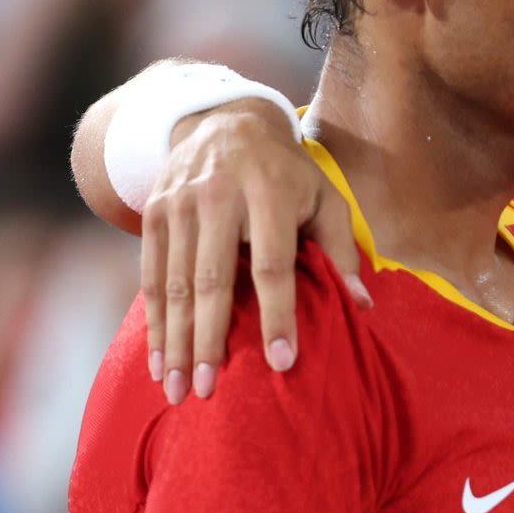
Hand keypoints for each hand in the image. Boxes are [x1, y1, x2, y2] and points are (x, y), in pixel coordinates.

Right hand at [138, 102, 366, 402]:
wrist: (225, 121)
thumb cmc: (288, 174)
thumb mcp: (325, 198)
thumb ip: (342, 249)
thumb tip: (362, 305)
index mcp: (268, 195)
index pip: (271, 265)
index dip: (277, 315)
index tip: (281, 362)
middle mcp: (218, 197)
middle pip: (211, 280)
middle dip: (208, 340)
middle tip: (208, 392)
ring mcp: (179, 204)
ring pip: (173, 283)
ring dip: (174, 341)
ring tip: (177, 390)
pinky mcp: (153, 212)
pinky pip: (150, 276)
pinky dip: (153, 322)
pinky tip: (159, 360)